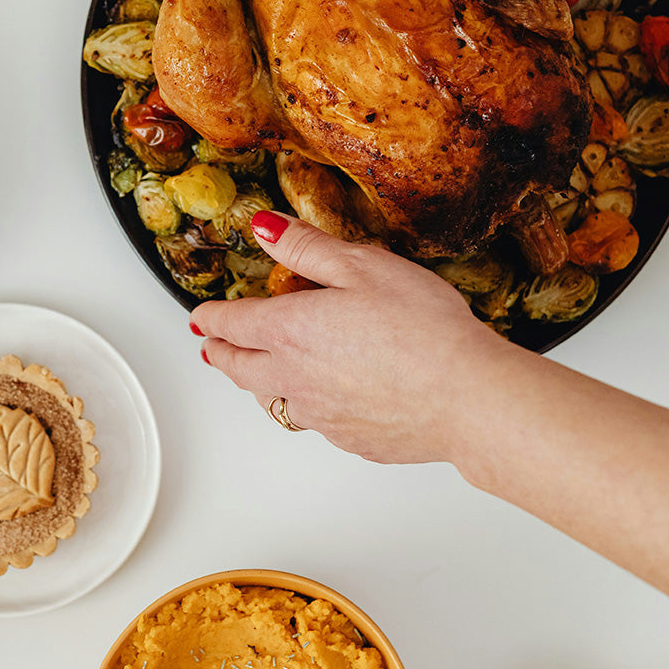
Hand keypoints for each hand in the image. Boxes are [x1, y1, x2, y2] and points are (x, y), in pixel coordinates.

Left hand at [189, 212, 507, 464]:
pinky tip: (315, 400)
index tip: (202, 315)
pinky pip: (310, 422)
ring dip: (253, 383)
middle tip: (210, 345)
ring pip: (269, 400)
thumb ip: (306, 248)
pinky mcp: (349, 440)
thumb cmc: (422, 329)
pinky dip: (300, 406)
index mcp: (289, 330)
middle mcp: (294, 377)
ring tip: (251, 374)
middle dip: (219, 352)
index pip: (232, 323)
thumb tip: (265, 228)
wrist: (466, 399)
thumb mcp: (361, 266)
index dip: (212, 316)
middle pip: (238, 367)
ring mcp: (320, 414)